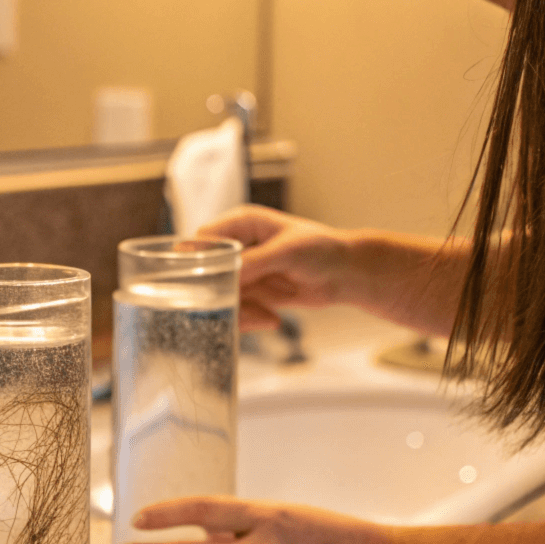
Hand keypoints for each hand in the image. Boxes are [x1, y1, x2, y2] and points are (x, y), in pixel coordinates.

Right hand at [197, 205, 350, 328]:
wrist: (348, 274)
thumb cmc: (322, 249)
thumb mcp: (286, 251)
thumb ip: (252, 262)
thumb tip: (222, 276)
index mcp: (241, 224)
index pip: (204, 240)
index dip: (196, 261)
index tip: (200, 283)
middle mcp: (238, 247)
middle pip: (208, 273)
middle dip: (220, 296)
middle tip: (235, 309)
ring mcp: (244, 273)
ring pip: (222, 297)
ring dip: (241, 311)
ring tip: (267, 317)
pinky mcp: (254, 294)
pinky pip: (238, 310)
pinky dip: (250, 319)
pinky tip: (272, 319)